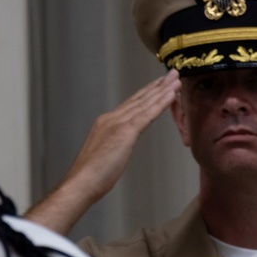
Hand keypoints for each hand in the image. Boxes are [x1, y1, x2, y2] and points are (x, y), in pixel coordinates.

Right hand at [25, 70, 180, 234]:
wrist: (81, 182)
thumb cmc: (90, 176)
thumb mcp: (103, 155)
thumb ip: (112, 146)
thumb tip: (118, 148)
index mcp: (105, 123)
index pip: (130, 105)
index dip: (145, 94)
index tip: (157, 85)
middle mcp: (110, 118)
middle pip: (138, 99)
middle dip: (156, 86)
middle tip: (171, 74)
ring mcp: (117, 124)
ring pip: (144, 103)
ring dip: (162, 90)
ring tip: (176, 79)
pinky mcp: (125, 132)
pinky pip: (147, 114)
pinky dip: (160, 103)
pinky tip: (171, 95)